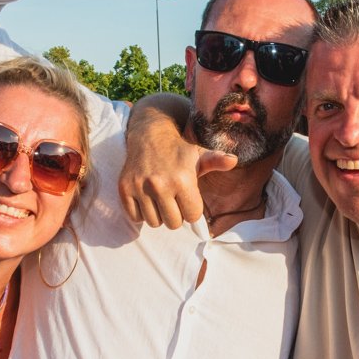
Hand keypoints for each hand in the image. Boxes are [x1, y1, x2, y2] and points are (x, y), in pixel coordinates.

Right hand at [119, 98, 236, 227]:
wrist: (149, 135)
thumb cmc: (178, 150)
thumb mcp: (199, 154)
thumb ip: (217, 160)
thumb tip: (234, 160)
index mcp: (183, 179)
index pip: (192, 216)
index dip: (191, 209)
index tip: (187, 198)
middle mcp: (160, 184)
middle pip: (173, 223)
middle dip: (175, 215)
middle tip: (173, 200)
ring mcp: (140, 187)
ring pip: (154, 222)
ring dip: (158, 215)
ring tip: (160, 199)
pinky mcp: (125, 189)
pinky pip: (136, 217)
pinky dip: (141, 213)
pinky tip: (147, 199)